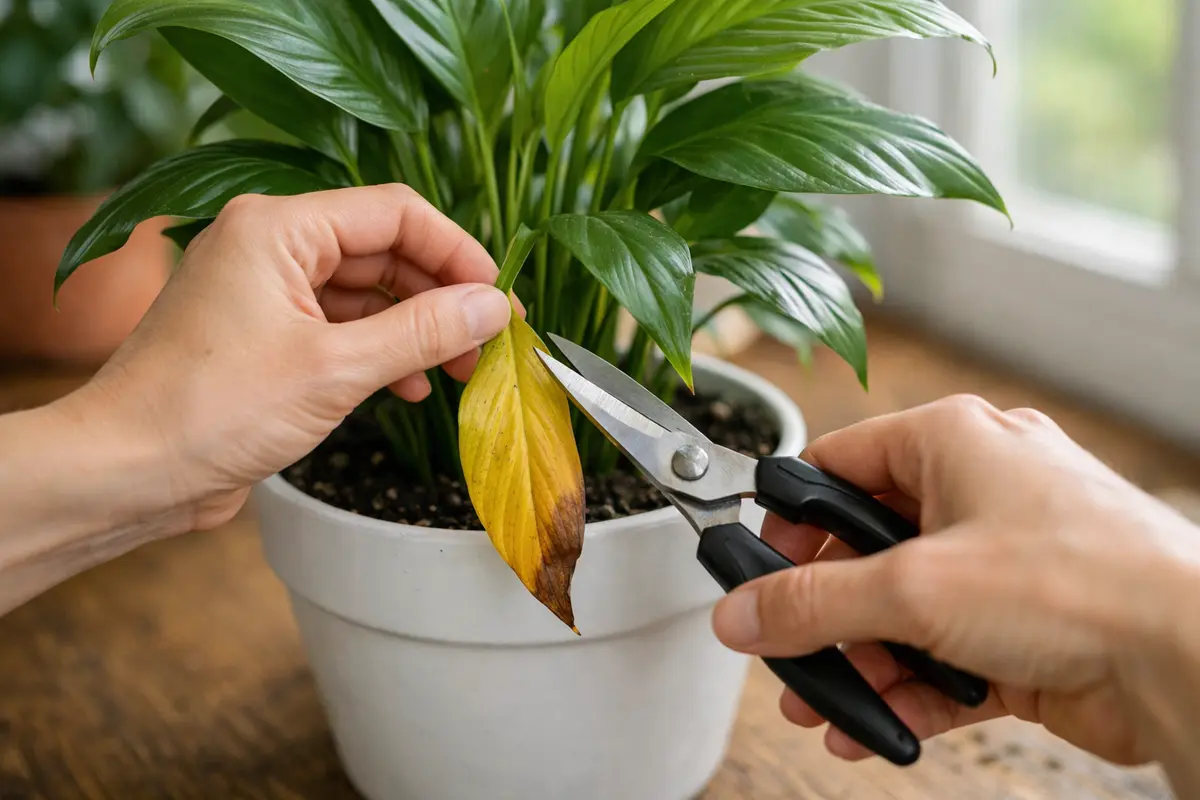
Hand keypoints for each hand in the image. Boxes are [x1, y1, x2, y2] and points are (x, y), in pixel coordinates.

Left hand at [69, 184, 511, 533]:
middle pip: (385, 250)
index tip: (499, 299)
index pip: (395, 214)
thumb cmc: (210, 411)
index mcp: (278, 228)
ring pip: (368, 292)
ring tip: (459, 371)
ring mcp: (267, 291)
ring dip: (416, 328)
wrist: (126, 471)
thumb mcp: (334, 370)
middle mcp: (271, 246)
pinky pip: (342, 326)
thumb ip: (422, 332)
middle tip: (488, 343)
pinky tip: (410, 387)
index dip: (457, 252)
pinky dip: (381, 351)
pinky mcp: (267, 335)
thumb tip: (493, 307)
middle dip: (441, 296)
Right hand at [711, 396, 1199, 780]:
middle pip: (868, 549)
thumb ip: (814, 603)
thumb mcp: (915, 587)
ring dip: (860, 661)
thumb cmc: (1085, 581)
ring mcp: (1005, 565)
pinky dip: (908, 692)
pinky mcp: (1023, 630)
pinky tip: (876, 728)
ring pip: (904, 611)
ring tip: (824, 706)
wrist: (1188, 658)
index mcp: (954, 442)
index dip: (792, 515)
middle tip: (786, 646)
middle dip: (823, 610)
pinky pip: (943, 658)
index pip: (841, 463)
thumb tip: (743, 613)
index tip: (759, 565)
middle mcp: (980, 494)